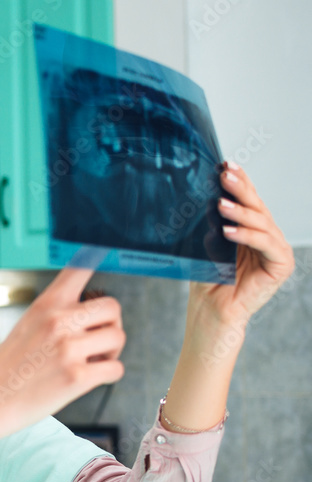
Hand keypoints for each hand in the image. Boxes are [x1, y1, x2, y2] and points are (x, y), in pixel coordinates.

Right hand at [0, 268, 124, 439]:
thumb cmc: (6, 368)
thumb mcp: (27, 326)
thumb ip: (58, 314)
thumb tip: (95, 315)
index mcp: (46, 304)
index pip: (79, 267)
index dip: (99, 253)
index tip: (108, 245)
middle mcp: (59, 321)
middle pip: (113, 307)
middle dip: (111, 326)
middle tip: (95, 342)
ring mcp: (68, 348)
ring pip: (118, 337)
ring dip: (111, 352)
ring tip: (90, 362)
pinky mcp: (76, 377)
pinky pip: (116, 369)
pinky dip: (108, 375)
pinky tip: (89, 378)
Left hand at [192, 162, 293, 325]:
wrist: (211, 310)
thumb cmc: (208, 280)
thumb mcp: (207, 244)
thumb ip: (212, 224)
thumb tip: (209, 199)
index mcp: (251, 229)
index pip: (248, 201)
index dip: (240, 181)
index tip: (225, 164)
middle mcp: (267, 237)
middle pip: (257, 206)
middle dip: (241, 188)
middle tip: (225, 174)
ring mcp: (276, 250)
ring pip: (262, 222)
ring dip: (241, 211)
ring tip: (220, 204)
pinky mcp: (281, 265)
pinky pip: (265, 243)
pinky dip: (246, 235)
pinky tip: (227, 230)